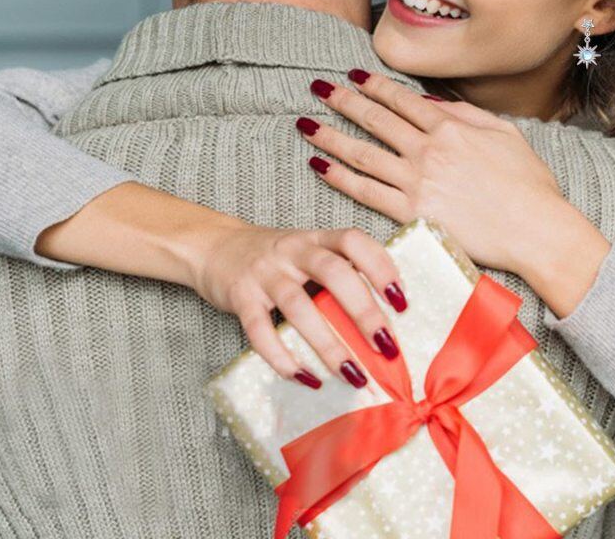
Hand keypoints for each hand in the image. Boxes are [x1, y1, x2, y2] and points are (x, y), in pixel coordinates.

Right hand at [192, 222, 408, 388]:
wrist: (213, 246)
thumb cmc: (275, 258)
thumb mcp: (309, 251)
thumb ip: (340, 273)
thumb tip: (384, 318)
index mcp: (316, 237)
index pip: (354, 241)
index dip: (381, 267)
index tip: (401, 301)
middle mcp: (293, 249)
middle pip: (334, 273)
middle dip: (363, 311)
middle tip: (386, 346)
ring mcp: (265, 272)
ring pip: (299, 306)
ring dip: (329, 344)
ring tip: (352, 374)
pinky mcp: (240, 296)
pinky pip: (260, 330)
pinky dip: (283, 357)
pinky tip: (305, 378)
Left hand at [301, 70, 585, 279]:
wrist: (536, 230)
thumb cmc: (528, 183)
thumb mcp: (504, 133)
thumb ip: (465, 113)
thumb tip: (429, 102)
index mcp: (450, 128)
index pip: (401, 100)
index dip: (373, 86)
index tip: (353, 76)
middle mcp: (428, 150)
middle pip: (375, 120)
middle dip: (343, 101)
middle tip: (317, 88)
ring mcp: (417, 181)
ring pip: (362, 153)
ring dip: (330, 136)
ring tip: (305, 124)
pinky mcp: (411, 214)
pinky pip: (366, 192)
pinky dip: (340, 177)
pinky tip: (319, 164)